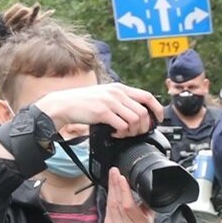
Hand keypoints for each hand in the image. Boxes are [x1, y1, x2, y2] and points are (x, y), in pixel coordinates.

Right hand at [29, 83, 161, 138]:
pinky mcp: (102, 112)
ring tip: (124, 133)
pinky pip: (122, 126)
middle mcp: (117, 93)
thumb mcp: (106, 95)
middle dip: (143, 126)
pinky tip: (115, 133)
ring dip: (132, 131)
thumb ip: (121, 100)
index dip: (157, 109)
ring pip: (135, 120)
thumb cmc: (84, 102)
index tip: (158, 120)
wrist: (64, 104)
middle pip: (144, 112)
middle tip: (135, 132)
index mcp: (120, 88)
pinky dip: (121, 133)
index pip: (147, 97)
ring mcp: (110, 102)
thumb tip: (139, 113)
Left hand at [101, 169, 156, 222]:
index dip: (123, 191)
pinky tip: (111, 188)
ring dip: (111, 188)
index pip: (128, 206)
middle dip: (115, 185)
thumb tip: (140, 187)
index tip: (122, 178)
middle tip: (114, 171)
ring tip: (113, 176)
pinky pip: (108, 208)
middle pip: (117, 202)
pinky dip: (109, 196)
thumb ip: (146, 204)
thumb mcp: (150, 219)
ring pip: (111, 204)